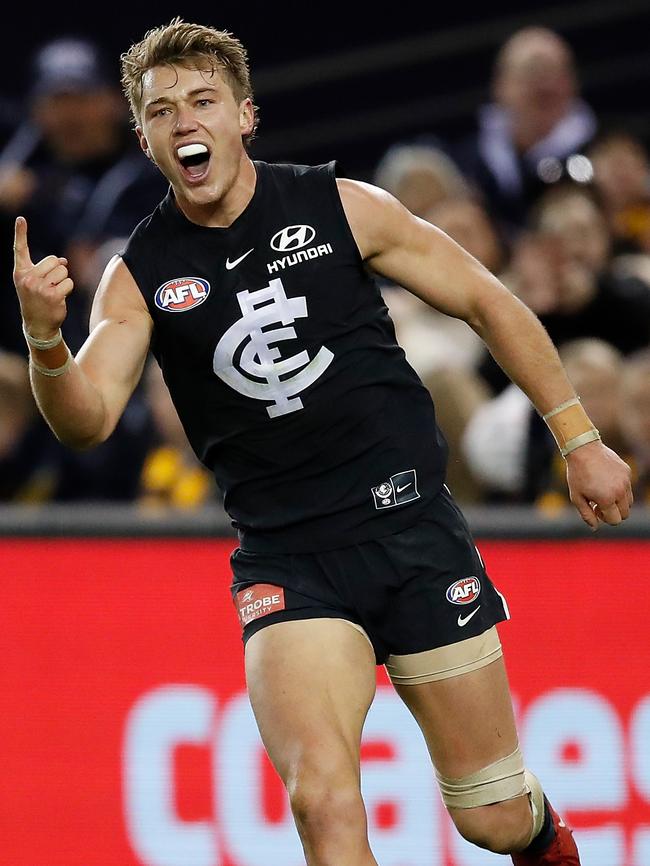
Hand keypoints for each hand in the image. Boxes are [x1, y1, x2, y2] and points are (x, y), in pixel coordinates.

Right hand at [13, 216, 72, 339]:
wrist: (37, 325)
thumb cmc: (37, 300)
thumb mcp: (35, 283)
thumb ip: (46, 269)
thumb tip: (63, 260)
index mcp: (20, 272)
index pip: (20, 249)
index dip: (20, 233)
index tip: (21, 219)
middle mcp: (28, 278)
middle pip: (53, 260)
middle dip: (57, 270)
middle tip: (49, 285)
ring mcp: (39, 287)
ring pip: (63, 270)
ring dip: (63, 280)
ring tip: (53, 292)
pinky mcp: (52, 295)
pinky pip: (69, 282)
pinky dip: (68, 289)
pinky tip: (59, 298)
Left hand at [566, 440, 632, 529]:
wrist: (583, 449)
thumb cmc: (577, 474)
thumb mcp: (576, 497)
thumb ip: (586, 515)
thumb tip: (595, 528)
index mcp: (607, 499)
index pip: (615, 520)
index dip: (604, 518)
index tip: (595, 508)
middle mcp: (620, 491)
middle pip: (625, 514)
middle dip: (613, 513)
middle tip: (599, 502)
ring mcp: (625, 481)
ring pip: (629, 502)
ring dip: (618, 502)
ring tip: (603, 493)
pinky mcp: (627, 472)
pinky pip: (628, 487)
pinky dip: (619, 489)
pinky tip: (605, 480)